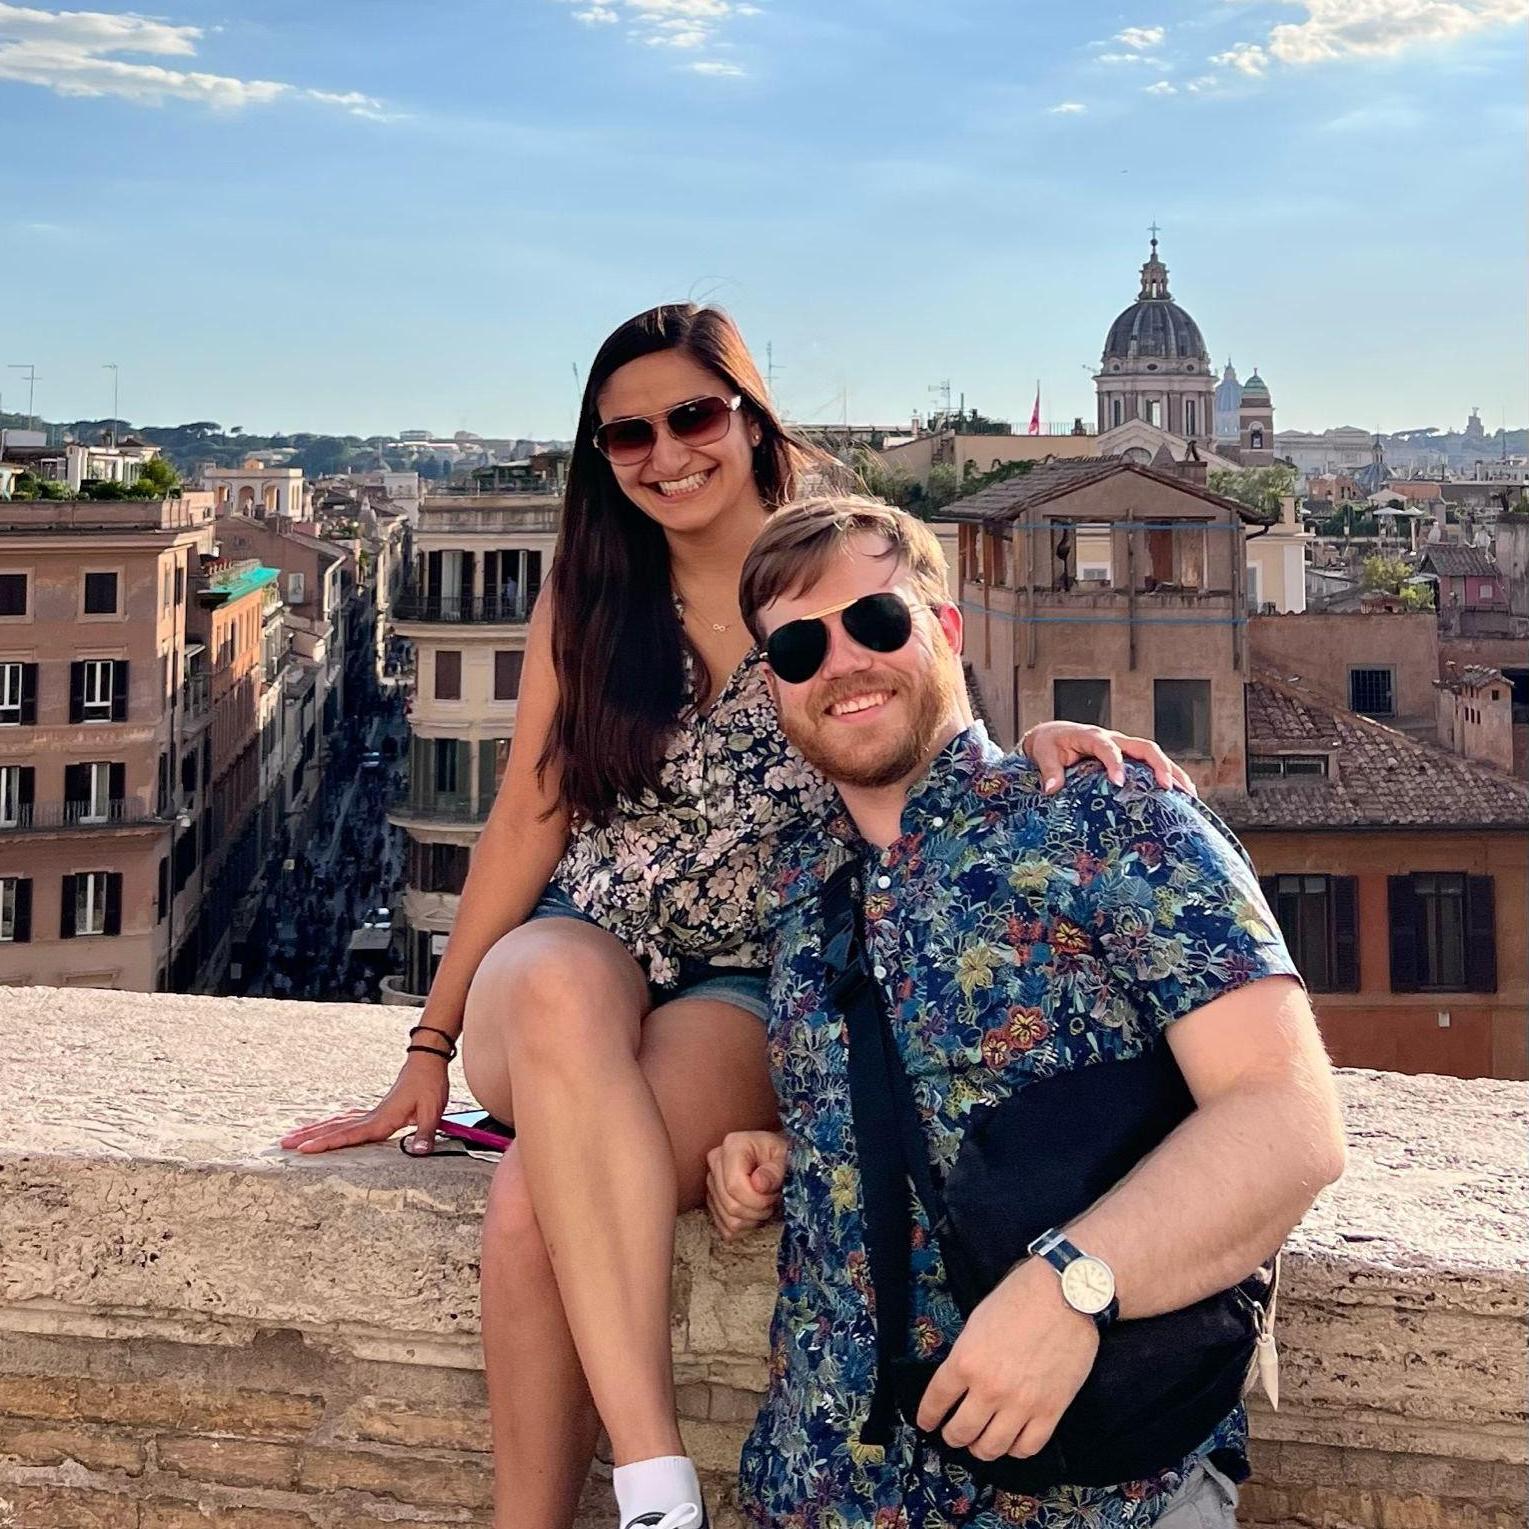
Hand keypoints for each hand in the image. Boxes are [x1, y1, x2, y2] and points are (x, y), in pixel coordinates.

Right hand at [278, 1049, 450, 1155]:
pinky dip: (333, 1122)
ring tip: (293, 1136)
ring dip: (315, 1129)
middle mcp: (372, 1116)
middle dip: (309, 1137)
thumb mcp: (432, 1111)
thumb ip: (424, 1134)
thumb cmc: (430, 1084)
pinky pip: (348, 1118)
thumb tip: (417, 1153)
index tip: (304, 1149)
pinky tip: (325, 1125)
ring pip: (338, 1122)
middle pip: (335, 1128)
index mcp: (382, 1119)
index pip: (349, 1135)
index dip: (326, 1143)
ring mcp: (372, 1111)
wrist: (427, 1060)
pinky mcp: (376, 1109)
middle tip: (283, 1144)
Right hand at [705, 1130, 786, 1240]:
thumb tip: (759, 1184)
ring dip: (754, 1220)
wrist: (773, 1156)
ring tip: (766, 1204)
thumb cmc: (779, 1154)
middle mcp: (716, 1162)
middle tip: (773, 1200)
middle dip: (759, 1210)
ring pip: (729, 1219)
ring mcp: (712, 1182)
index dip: (758, 1199)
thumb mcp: (784, 1155)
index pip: (734, 1186)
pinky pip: (726, 1228)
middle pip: (731, 1205)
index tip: (774, 1195)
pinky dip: (745, 1227)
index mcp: (732, 1146)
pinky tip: (755, 1213)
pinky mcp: (713, 1201)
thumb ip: (774, 1170)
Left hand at [916, 1256, 1098, 1462]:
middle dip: (952, 1437)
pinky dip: (1016, 1449)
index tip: (927, 1422)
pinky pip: (1028, 1447)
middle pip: (960, 1432)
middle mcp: (989, 1389)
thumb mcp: (977, 1322)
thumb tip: (960, 1379)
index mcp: (966, 1361)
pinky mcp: (1051, 1410)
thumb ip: (966, 1355)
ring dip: (981, 1449)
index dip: (928, 1416)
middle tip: (953, 1435)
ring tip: (980, 1444)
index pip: (936, 1401)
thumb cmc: (1019, 1298)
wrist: (1064, 1293)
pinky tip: (1012, 1442)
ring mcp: (1021, 1404)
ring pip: (992, 1448)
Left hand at [1020, 722, 1196, 796]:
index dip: (1115, 763)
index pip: (1108, 747)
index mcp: (1092, 736)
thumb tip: (1051, 788)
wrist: (1053, 735)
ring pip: (1155, 755)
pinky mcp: (1129, 757)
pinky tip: (1184, 794)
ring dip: (1173, 772)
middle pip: (1144, 747)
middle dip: (1158, 765)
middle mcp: (1114, 739)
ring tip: (1189, 794)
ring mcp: (1124, 747)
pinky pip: (1153, 764)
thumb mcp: (1043, 754)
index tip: (1119, 782)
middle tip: (1167, 787)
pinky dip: (1170, 776)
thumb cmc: (1049, 744)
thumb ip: (1049, 770)